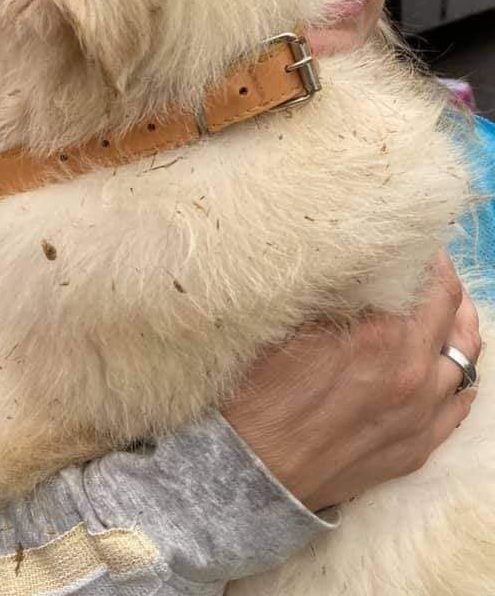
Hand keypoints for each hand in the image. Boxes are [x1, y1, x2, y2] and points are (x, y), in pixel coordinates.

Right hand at [221, 250, 480, 512]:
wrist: (251, 470)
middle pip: (453, 314)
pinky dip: (456, 378)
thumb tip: (357, 264)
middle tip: (431, 268)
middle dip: (445, 285)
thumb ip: (334, 293)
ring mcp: (420, 415)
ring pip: (465, 360)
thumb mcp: (288, 323)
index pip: (430, 282)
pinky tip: (445, 365)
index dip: (427, 257)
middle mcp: (412, 372)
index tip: (416, 244)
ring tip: (448, 312)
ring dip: (459, 328)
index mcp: (380, 335)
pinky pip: (458, 406)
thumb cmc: (258, 391)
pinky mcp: (416, 448)